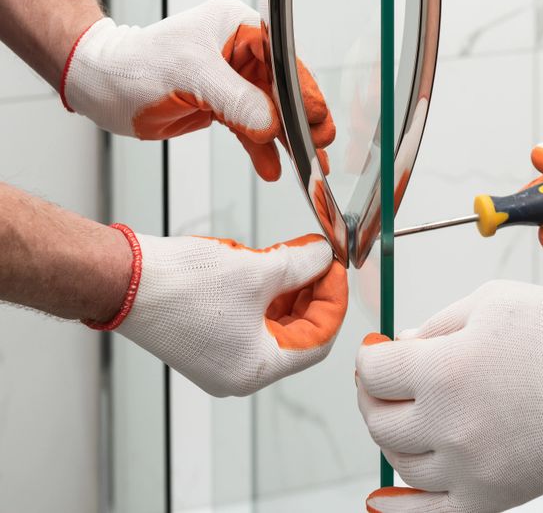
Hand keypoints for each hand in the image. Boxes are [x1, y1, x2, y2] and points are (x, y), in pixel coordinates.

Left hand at [61, 0, 334, 180]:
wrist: (104, 89)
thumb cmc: (136, 66)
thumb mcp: (191, 77)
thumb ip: (237, 100)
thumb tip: (271, 124)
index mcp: (238, 29)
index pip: (283, 61)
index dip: (302, 92)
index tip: (316, 118)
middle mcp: (241, 53)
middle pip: (284, 90)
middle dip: (302, 121)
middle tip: (320, 146)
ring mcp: (234, 82)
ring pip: (272, 114)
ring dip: (288, 141)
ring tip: (308, 166)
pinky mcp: (224, 107)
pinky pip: (252, 130)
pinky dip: (262, 150)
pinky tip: (272, 168)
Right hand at [97, 230, 347, 396]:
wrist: (120, 279)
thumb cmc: (179, 285)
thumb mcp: (256, 271)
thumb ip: (300, 265)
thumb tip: (324, 257)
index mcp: (256, 369)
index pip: (317, 340)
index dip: (332, 301)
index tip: (336, 269)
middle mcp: (239, 372)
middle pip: (296, 333)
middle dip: (311, 292)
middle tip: (320, 258)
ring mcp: (220, 358)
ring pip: (273, 324)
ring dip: (289, 290)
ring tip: (296, 255)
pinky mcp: (206, 340)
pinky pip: (249, 320)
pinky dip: (265, 294)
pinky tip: (271, 266)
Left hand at [357, 281, 542, 512]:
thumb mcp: (490, 302)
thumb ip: (436, 323)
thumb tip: (402, 343)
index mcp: (442, 370)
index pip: (373, 371)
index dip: (370, 357)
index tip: (377, 352)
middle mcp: (448, 424)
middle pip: (378, 418)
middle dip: (373, 394)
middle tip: (384, 382)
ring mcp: (468, 467)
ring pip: (399, 462)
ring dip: (393, 436)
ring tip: (407, 417)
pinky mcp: (491, 497)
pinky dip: (401, 508)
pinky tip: (383, 501)